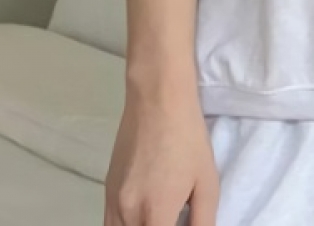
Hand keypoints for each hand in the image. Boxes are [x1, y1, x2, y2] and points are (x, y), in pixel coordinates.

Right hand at [105, 74, 218, 225]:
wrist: (157, 99)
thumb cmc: (188, 138)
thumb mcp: (207, 183)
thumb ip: (202, 223)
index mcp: (156, 214)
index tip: (180, 225)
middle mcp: (127, 214)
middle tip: (173, 219)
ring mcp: (112, 202)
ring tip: (159, 215)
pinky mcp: (106, 190)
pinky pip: (110, 224)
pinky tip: (144, 217)